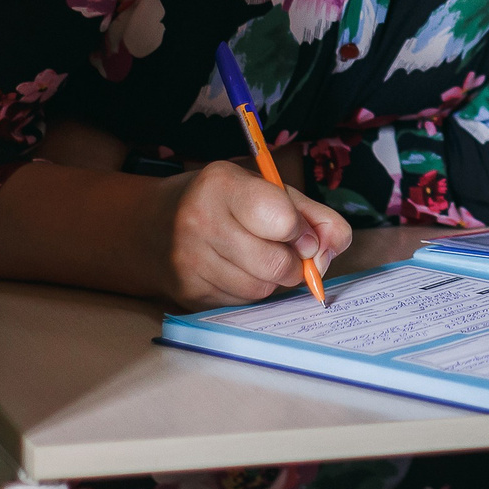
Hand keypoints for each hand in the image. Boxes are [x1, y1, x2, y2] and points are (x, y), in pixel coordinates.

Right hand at [143, 159, 352, 308]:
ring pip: (261, 289)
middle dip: (294, 264)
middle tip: (288, 252)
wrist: (153, 226)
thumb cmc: (225, 203)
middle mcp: (198, 221)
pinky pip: (242, 304)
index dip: (302, 231)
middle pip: (275, 264)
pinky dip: (251, 291)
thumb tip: (335, 246)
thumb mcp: (266, 190)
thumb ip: (312, 213)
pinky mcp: (187, 293)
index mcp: (221, 184)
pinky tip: (236, 271)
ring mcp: (188, 261)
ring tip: (258, 257)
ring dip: (273, 280)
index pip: (281, 218)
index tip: (301, 232)